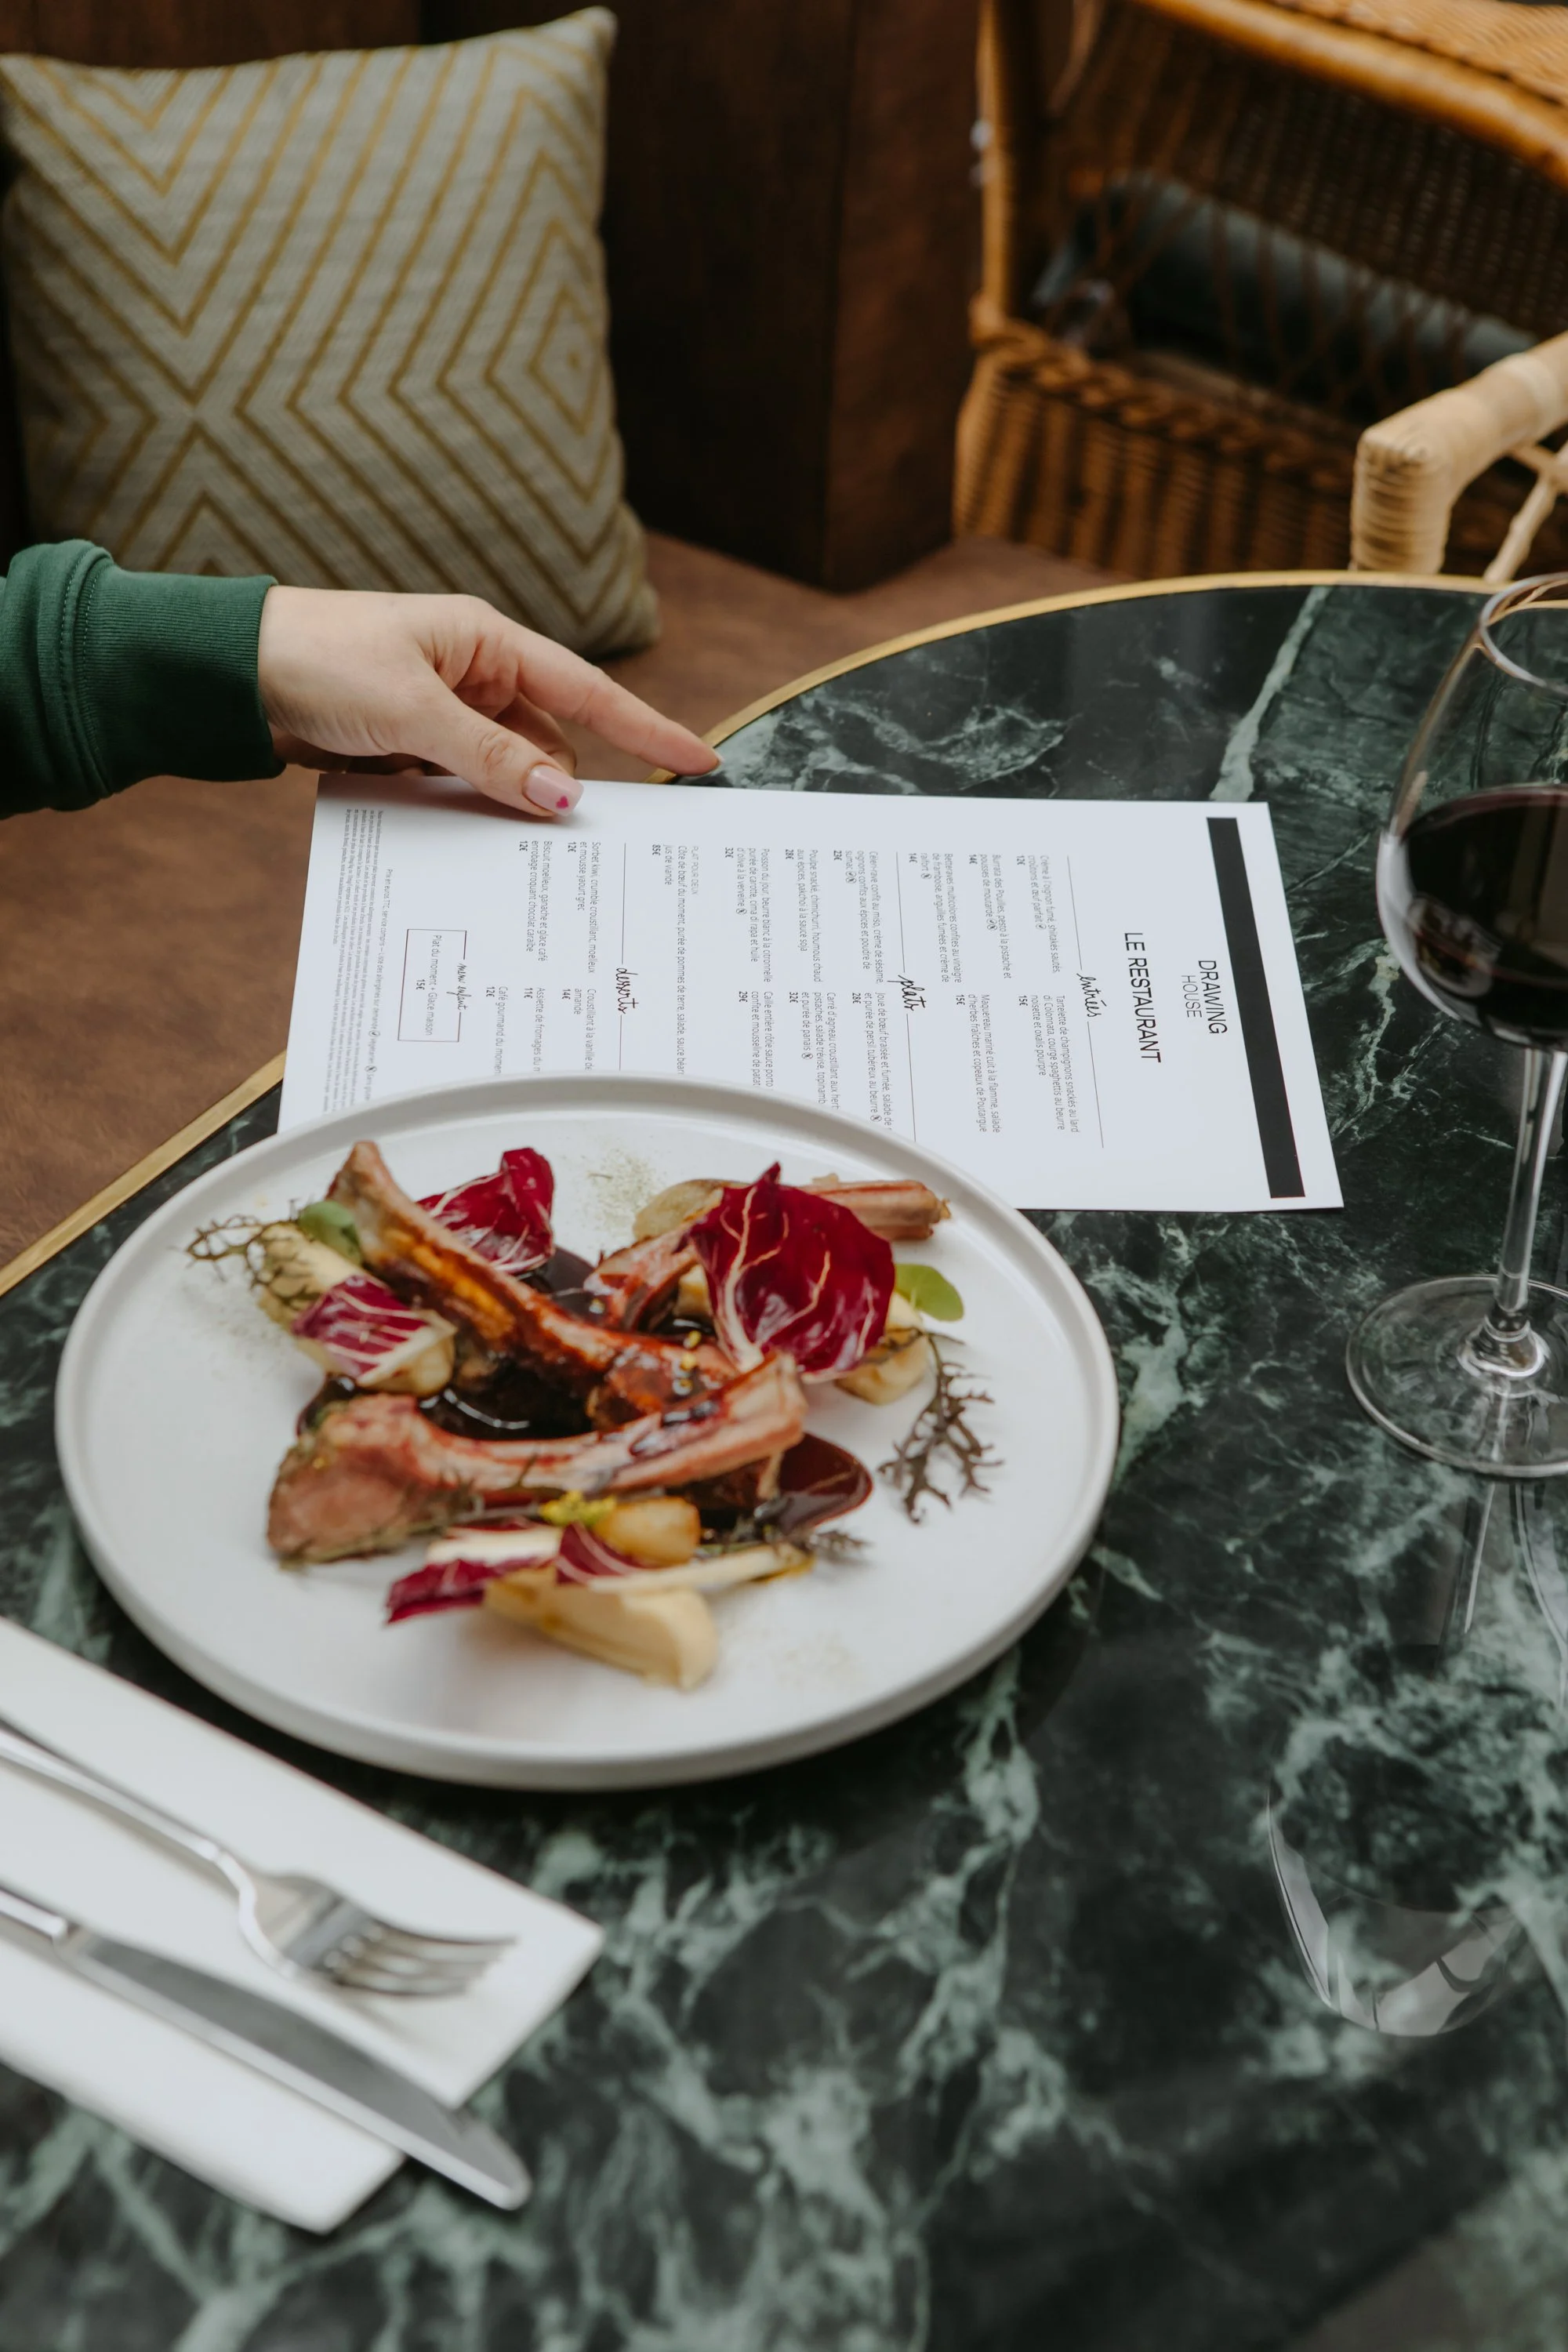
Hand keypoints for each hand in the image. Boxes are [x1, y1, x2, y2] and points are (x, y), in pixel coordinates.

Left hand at [255, 585, 717, 816]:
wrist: (230, 672)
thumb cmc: (317, 659)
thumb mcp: (411, 711)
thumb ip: (491, 757)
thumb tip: (562, 798)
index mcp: (486, 643)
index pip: (587, 692)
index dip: (645, 728)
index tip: (698, 759)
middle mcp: (474, 676)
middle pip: (547, 747)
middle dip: (549, 788)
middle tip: (552, 836)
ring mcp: (444, 715)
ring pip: (504, 774)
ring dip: (497, 802)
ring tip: (474, 823)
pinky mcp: (412, 747)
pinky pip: (461, 787)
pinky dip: (461, 808)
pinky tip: (445, 825)